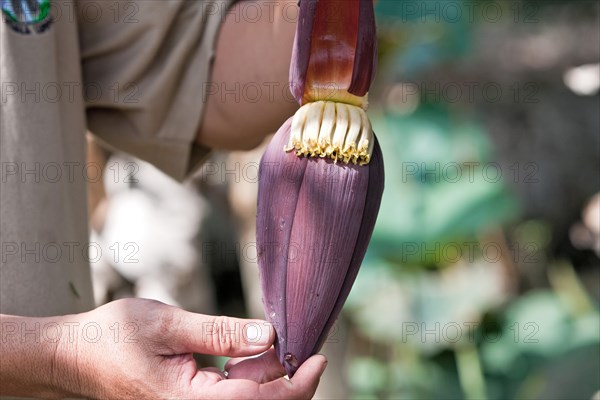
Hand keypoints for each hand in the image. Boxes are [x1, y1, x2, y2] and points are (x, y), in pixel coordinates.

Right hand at [55, 298, 326, 398]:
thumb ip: (219, 332)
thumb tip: (268, 335)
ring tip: (277, 338)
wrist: (74, 354)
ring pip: (247, 398)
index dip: (294, 385)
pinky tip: (254, 349)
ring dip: (269, 373)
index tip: (318, 359)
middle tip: (303, 341)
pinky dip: (250, 372)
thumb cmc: (113, 338)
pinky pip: (231, 393)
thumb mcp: (168, 325)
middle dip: (287, 377)